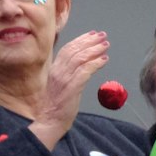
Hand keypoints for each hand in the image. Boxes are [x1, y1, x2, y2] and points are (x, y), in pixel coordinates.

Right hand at [30, 31, 108, 148]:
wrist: (50, 120)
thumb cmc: (56, 105)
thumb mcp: (59, 84)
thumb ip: (67, 72)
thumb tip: (81, 63)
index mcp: (54, 69)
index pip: (68, 49)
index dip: (81, 40)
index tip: (92, 35)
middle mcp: (58, 71)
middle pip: (75, 50)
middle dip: (90, 41)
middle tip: (103, 36)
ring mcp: (64, 79)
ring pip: (81, 58)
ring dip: (95, 50)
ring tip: (105, 45)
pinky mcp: (72, 87)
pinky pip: (85, 71)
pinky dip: (95, 63)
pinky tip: (104, 60)